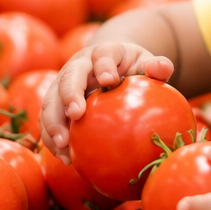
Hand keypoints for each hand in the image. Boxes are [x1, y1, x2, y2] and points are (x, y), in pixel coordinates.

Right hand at [39, 42, 173, 161]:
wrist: (110, 65)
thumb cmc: (132, 67)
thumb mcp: (146, 63)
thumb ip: (157, 66)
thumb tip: (162, 68)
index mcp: (104, 52)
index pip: (102, 53)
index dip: (103, 64)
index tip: (108, 80)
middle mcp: (78, 65)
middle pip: (68, 76)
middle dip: (69, 95)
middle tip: (76, 115)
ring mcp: (63, 83)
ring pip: (51, 100)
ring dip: (53, 122)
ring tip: (62, 145)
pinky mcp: (57, 102)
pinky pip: (48, 119)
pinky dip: (51, 138)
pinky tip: (65, 157)